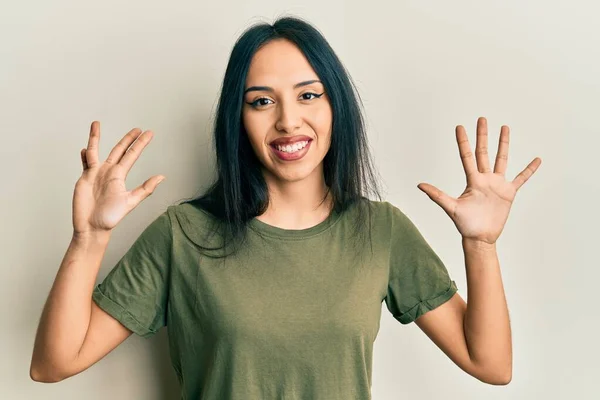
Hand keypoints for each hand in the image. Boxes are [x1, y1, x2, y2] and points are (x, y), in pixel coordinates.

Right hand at [72, 121, 165, 235]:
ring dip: (96, 138)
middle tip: (137, 129)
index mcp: (120, 175)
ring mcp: (96, 174)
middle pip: (119, 150)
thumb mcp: (130, 201)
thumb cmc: (111, 217)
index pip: (132, 154)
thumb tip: (162, 177)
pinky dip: (84, 155)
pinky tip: (85, 148)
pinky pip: (85, 163)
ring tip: (96, 124)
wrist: (92, 227)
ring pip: (96, 150)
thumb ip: (145, 189)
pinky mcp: (84, 178)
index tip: (149, 133)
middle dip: (127, 139)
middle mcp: (109, 172)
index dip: (140, 143)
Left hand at [417, 117, 540, 244]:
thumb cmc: (464, 225)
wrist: (480, 237)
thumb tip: (419, 185)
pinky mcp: (509, 193)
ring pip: (501, 159)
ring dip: (503, 144)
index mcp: (472, 180)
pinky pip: (521, 178)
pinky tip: (537, 159)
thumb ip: (436, 195)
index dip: (463, 141)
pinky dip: (529, 169)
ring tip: (505, 128)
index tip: (460, 126)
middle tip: (481, 119)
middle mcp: (484, 178)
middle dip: (482, 135)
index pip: (467, 155)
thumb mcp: (451, 207)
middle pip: (483, 152)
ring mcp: (497, 184)